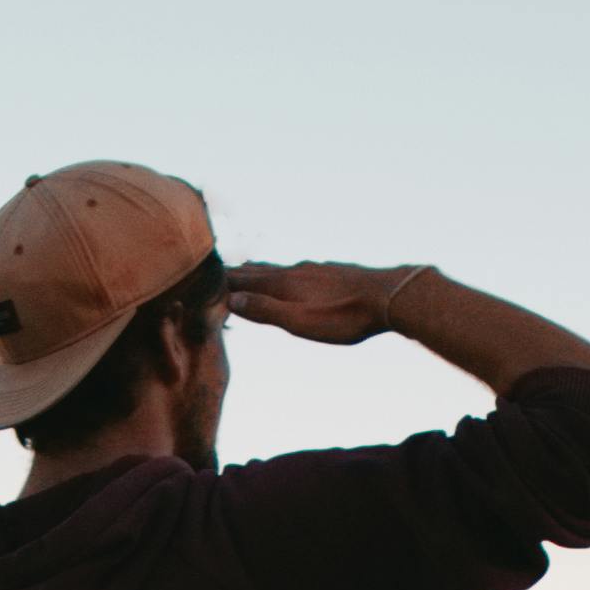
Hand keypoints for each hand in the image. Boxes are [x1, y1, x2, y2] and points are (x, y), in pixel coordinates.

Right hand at [223, 259, 422, 347]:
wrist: (389, 296)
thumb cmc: (344, 317)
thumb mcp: (300, 322)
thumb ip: (265, 311)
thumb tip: (231, 299)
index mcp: (283, 284)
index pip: (243, 280)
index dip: (223, 282)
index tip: (201, 280)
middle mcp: (296, 271)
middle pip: (259, 270)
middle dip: (238, 273)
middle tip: (218, 272)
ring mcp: (316, 270)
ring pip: (280, 268)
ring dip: (261, 271)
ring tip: (250, 270)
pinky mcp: (334, 273)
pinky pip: (301, 271)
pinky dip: (287, 273)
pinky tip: (297, 275)